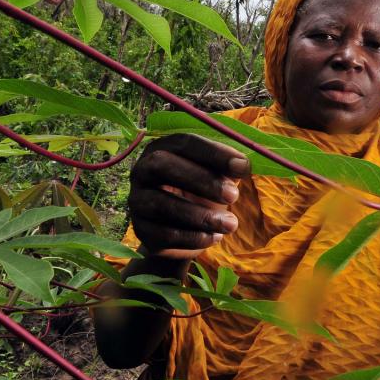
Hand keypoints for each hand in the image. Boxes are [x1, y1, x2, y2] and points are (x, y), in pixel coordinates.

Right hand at [129, 133, 249, 259]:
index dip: (214, 153)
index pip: (184, 142)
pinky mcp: (140, 229)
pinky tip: (214, 237)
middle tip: (233, 196)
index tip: (242, 166)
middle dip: (201, 180)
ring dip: (200, 216)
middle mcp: (142, 169)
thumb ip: (228, 167)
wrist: (185, 232)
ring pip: (161, 203)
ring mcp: (137, 199)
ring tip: (230, 224)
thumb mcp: (217, 176)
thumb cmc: (203, 193)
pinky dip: (192, 237)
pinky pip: (162, 234)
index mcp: (164, 148)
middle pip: (162, 165)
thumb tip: (242, 165)